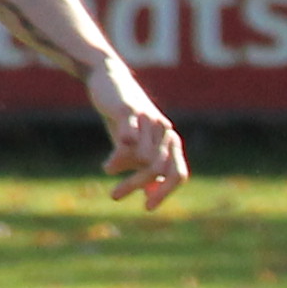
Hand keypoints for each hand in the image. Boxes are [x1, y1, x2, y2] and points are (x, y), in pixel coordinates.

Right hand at [84, 57, 188, 211]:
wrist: (109, 81)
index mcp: (169, 142)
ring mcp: (149, 120)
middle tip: (115, 195)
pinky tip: (108, 165)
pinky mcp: (130, 111)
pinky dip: (119, 156)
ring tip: (107, 169)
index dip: (166, 192)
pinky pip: (130, 139)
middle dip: (136, 184)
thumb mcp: (135, 146)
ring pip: (144, 157)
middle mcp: (165, 131)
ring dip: (124, 169)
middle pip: (159, 169)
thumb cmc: (125, 118)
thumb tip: (152, 195)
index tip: (147, 207)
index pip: (179, 174)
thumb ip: (145, 168)